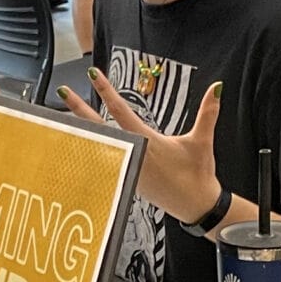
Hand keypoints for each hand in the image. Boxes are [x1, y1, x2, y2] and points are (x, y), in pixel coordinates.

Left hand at [61, 68, 223, 222]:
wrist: (196, 206)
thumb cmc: (198, 176)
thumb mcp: (202, 141)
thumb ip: (208, 113)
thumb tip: (216, 88)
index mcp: (148, 142)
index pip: (121, 111)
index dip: (106, 91)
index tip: (94, 75)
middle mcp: (133, 154)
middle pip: (99, 127)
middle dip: (80, 109)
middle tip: (64, 92)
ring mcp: (128, 167)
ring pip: (100, 143)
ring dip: (82, 129)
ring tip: (65, 114)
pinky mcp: (128, 177)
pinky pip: (106, 158)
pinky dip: (93, 147)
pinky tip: (83, 141)